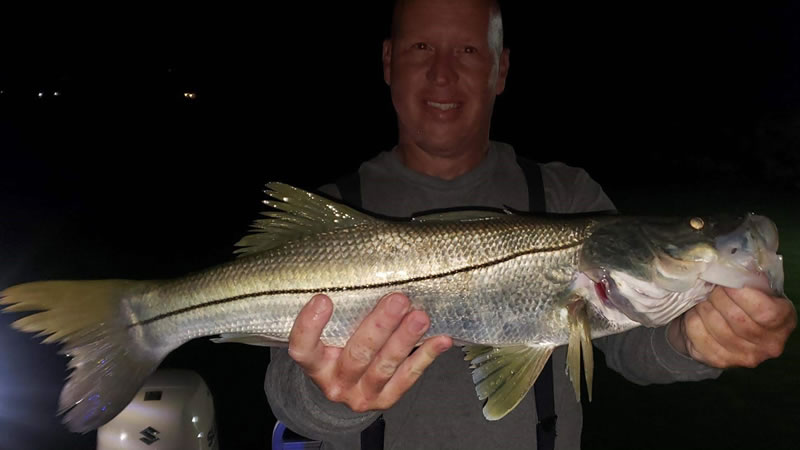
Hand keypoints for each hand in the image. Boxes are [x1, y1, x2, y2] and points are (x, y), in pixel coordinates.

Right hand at [287, 292, 452, 411]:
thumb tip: (368, 269)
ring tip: (420, 317)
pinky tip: (441, 340)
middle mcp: (335, 382)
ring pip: (384, 367)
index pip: (303, 348)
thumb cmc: (338, 347)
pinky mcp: (386, 399)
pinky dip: (425, 356)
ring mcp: (361, 394)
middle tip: (397, 300)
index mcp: (314, 364)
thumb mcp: (329, 334)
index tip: (323, 298)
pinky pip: (408, 378)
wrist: (347, 386)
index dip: (309, 326)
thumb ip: (341, 312)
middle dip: (379, 327)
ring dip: (405, 340)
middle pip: (356, 355)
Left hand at [668, 286, 796, 367]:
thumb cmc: (742, 301)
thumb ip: (752, 276)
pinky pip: (698, 335)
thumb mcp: (756, 287)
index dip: (741, 294)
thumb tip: (739, 260)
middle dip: (717, 297)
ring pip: (715, 326)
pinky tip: (695, 312)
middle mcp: (769, 345)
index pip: (764, 312)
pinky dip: (692, 320)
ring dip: (703, 307)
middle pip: (737, 319)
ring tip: (702, 297)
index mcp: (783, 321)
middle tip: (709, 285)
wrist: (722, 327)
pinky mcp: (719, 361)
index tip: (726, 280)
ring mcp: (744, 357)